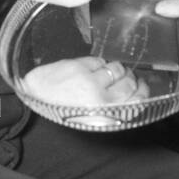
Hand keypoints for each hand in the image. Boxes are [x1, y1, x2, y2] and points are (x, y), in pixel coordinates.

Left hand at [22, 57, 148, 106]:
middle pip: (130, 82)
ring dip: (114, 69)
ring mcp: (91, 82)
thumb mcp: (91, 117)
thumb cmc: (63, 109)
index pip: (138, 101)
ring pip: (117, 68)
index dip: (143, 91)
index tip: (141, 86)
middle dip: (129, 78)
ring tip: (103, 73)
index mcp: (106, 116)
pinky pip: (100, 61)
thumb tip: (135, 92)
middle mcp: (101, 100)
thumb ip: (113, 108)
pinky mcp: (81, 67)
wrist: (35, 96)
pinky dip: (98, 64)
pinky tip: (88, 70)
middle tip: (121, 78)